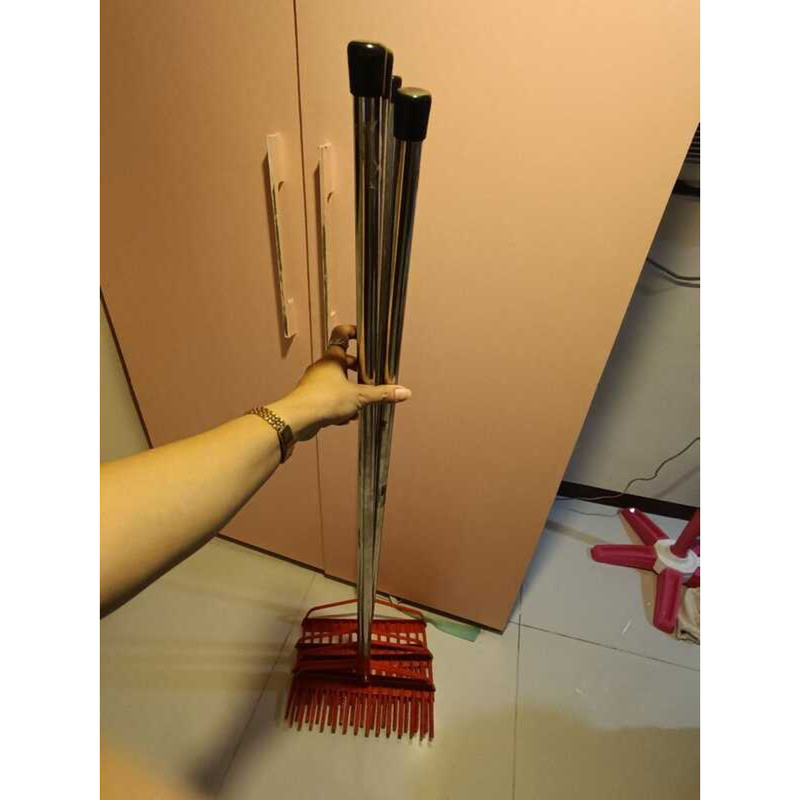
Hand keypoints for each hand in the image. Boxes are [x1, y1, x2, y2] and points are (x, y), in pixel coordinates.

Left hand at [270, 324, 411, 440]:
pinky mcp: (311, 398)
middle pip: (343, 362)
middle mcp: (322, 367)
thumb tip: (404, 392)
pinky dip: (339, 405)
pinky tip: (346, 417)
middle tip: (370, 378)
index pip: (342, 335)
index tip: (365, 337)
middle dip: (358, 372)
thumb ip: (381, 394)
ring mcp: (315, 382)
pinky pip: (330, 397)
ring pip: (337, 382)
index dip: (354, 332)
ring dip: (350, 391)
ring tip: (360, 403)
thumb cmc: (325, 399)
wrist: (297, 419)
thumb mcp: (359, 396)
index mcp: (333, 358)